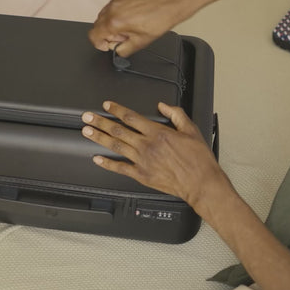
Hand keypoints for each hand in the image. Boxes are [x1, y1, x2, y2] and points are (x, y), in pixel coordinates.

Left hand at [81, 101, 229, 211]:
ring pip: (116, 146)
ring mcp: (142, 161)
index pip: (131, 117)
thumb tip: (163, 106)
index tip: (107, 105)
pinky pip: (120, 168)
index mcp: (157, 133)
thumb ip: (176, 114)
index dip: (116, 109)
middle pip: (118, 130)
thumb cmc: (198, 160)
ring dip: (99, 138)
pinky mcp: (141, 175)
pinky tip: (97, 158)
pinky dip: (107, 163)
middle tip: (87, 117)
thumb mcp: (191, 130)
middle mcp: (146, 145)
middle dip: (100, 122)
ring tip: (87, 131)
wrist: (201, 184)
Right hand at [88, 0, 188, 56]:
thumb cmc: (159, 19)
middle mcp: (112, 9)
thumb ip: (122, 50)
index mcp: (114, 22)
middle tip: (123, 37)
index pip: (93, 36)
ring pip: (104, 16)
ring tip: (129, 27)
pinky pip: (112, 8)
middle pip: (97, 26)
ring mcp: (116, 0)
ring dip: (111, 25)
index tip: (109, 45)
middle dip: (107, 35)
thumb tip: (115, 51)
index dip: (100, 44)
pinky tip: (132, 18)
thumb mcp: (140, 43)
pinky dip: (117, 15)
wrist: (170, 2)